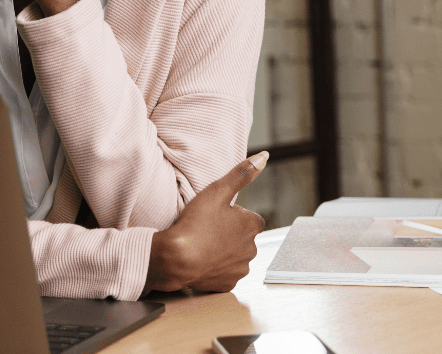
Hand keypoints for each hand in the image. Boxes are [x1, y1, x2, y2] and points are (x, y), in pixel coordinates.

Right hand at [145, 152, 267, 292]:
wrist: (177, 258)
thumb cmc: (196, 223)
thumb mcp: (217, 191)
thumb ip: (241, 174)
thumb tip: (265, 156)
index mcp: (252, 226)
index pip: (251, 219)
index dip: (235, 216)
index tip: (218, 215)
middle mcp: (252, 249)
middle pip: (244, 238)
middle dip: (231, 234)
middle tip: (208, 228)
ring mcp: (240, 268)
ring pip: (235, 256)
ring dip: (224, 251)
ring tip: (203, 244)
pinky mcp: (228, 284)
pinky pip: (225, 273)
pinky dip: (216, 268)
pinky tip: (202, 260)